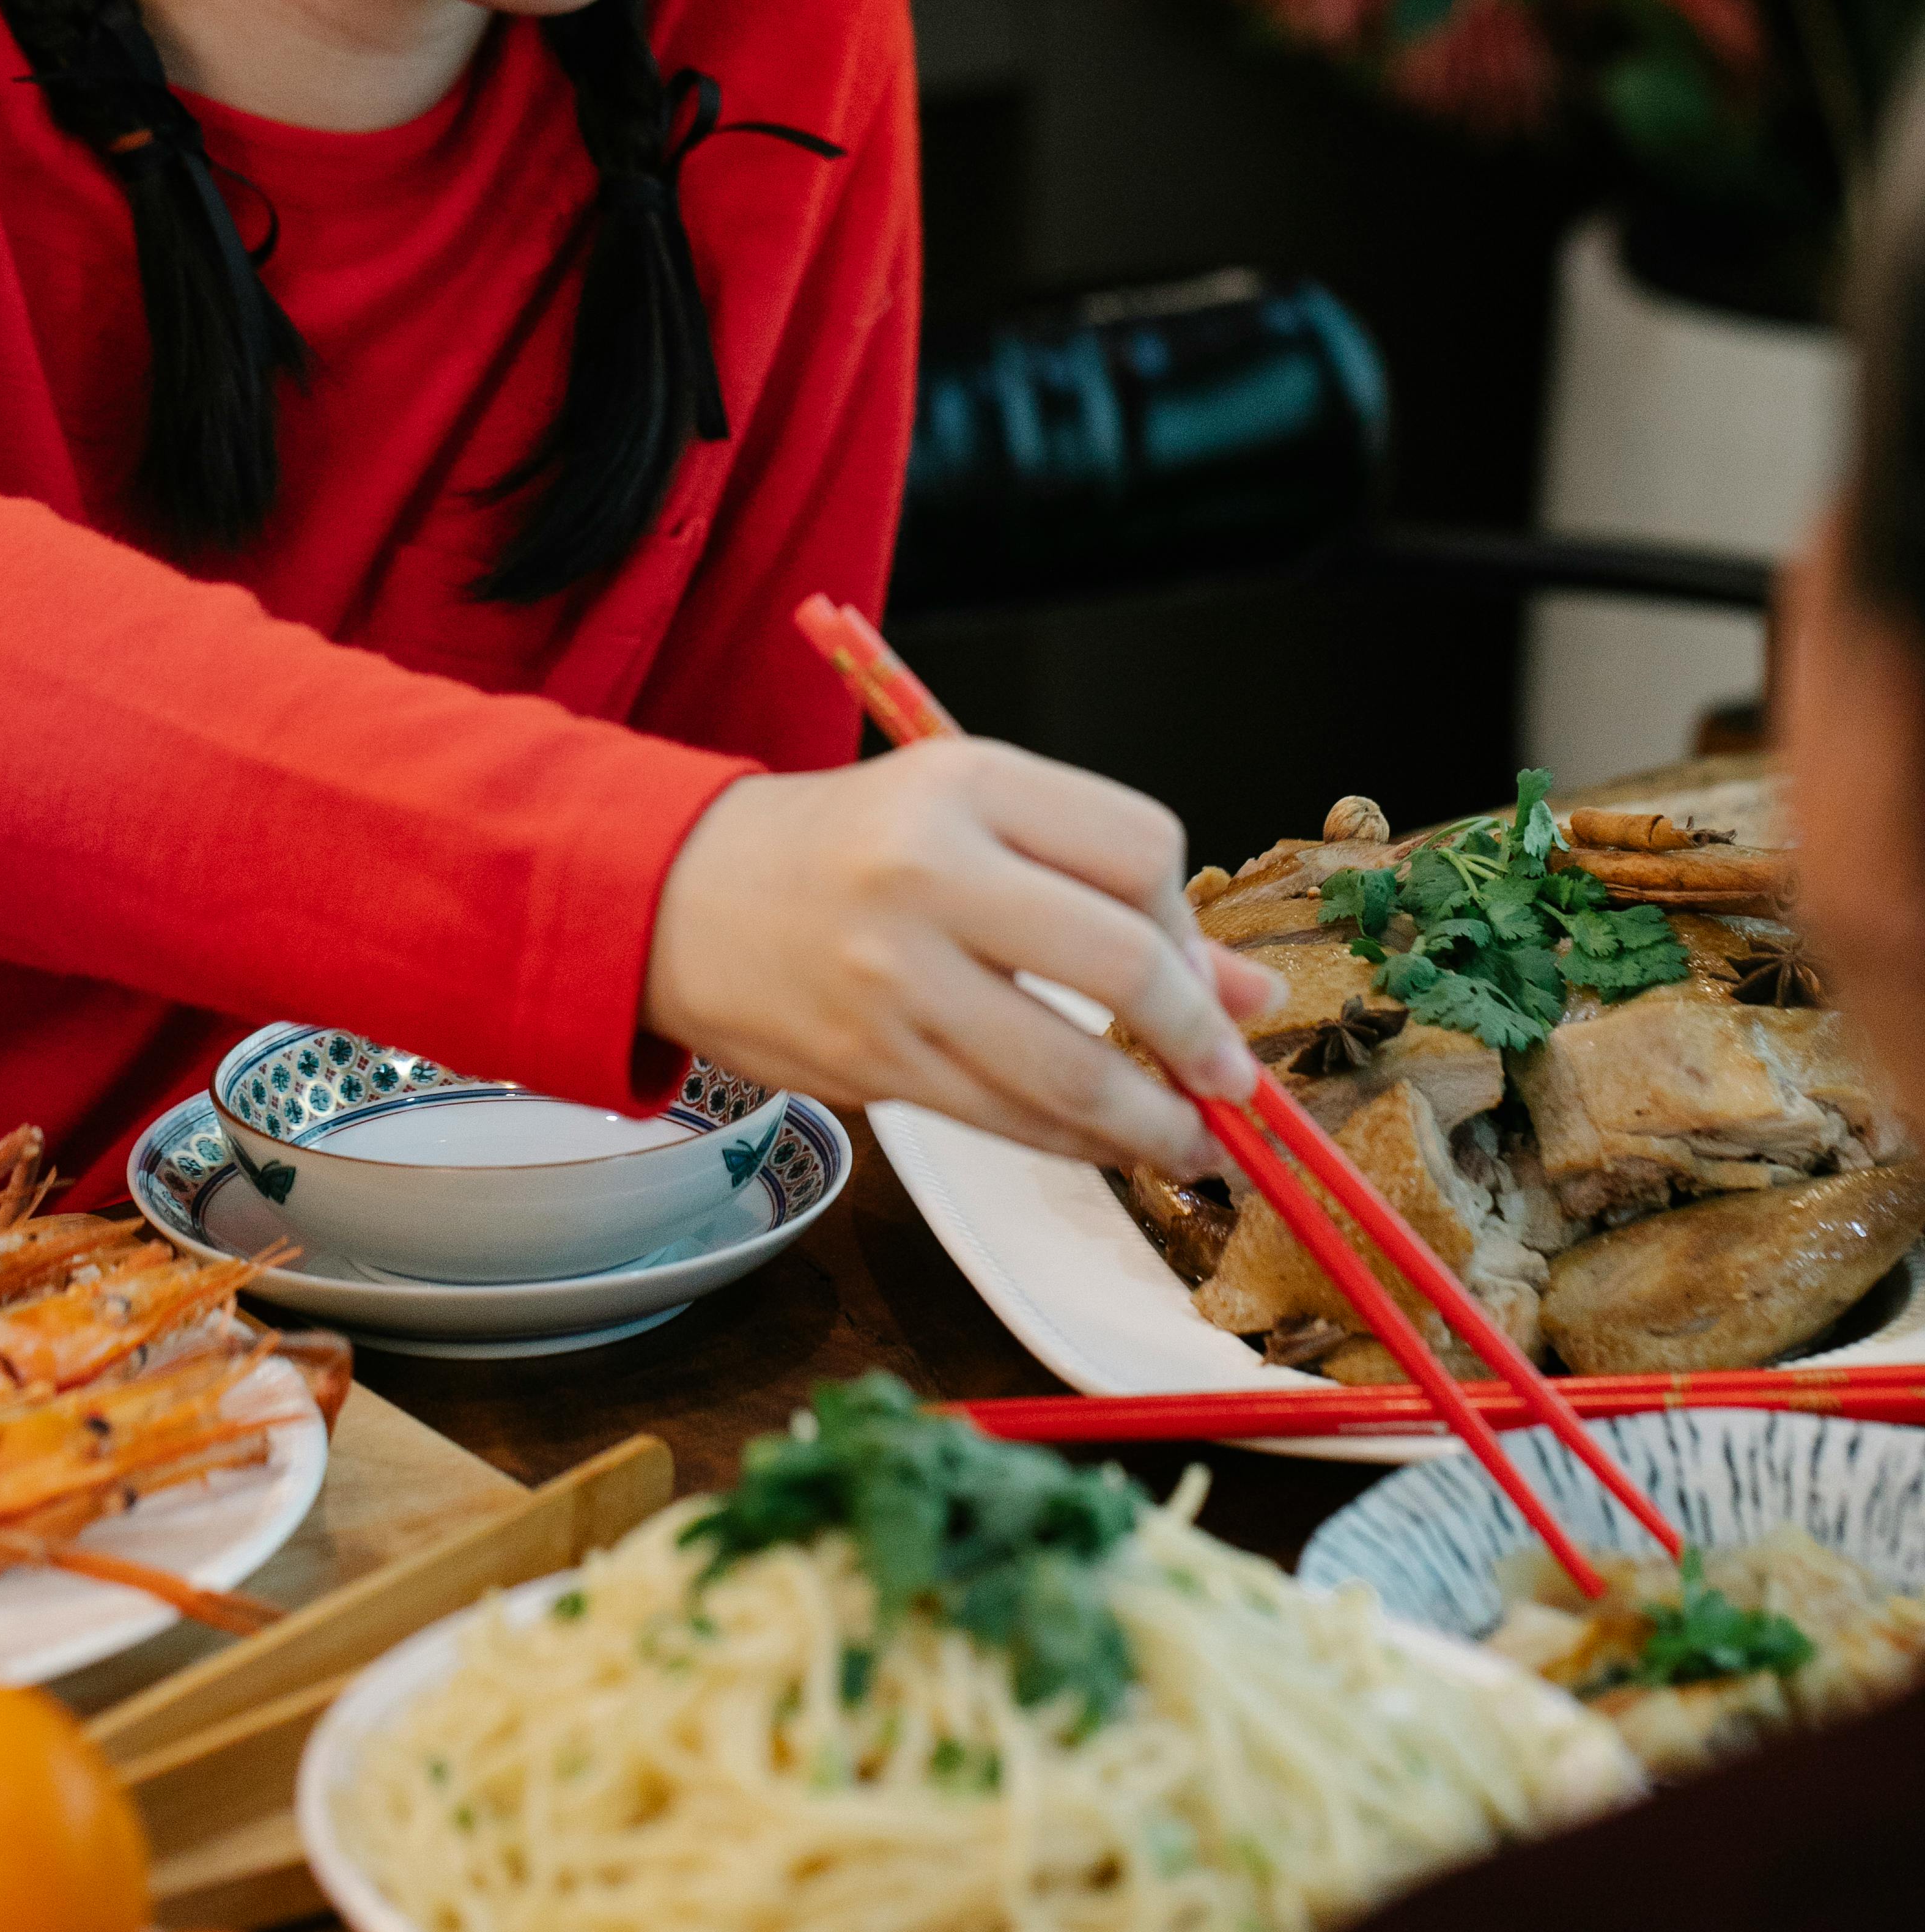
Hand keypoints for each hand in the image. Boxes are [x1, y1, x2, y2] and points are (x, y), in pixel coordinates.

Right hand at [643, 739, 1286, 1174]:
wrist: (677, 895)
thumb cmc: (848, 849)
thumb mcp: (974, 820)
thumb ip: (1110, 891)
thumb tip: (1253, 991)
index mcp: (965, 784)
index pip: (1141, 849)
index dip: (1188, 918)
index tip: (1194, 961)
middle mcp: (930, 871)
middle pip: (1122, 962)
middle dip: (1199, 1037)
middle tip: (1232, 1075)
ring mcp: (895, 975)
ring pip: (1071, 1070)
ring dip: (1157, 1123)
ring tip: (1197, 1139)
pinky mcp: (872, 1062)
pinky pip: (1010, 1121)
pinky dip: (1081, 1146)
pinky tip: (1113, 1147)